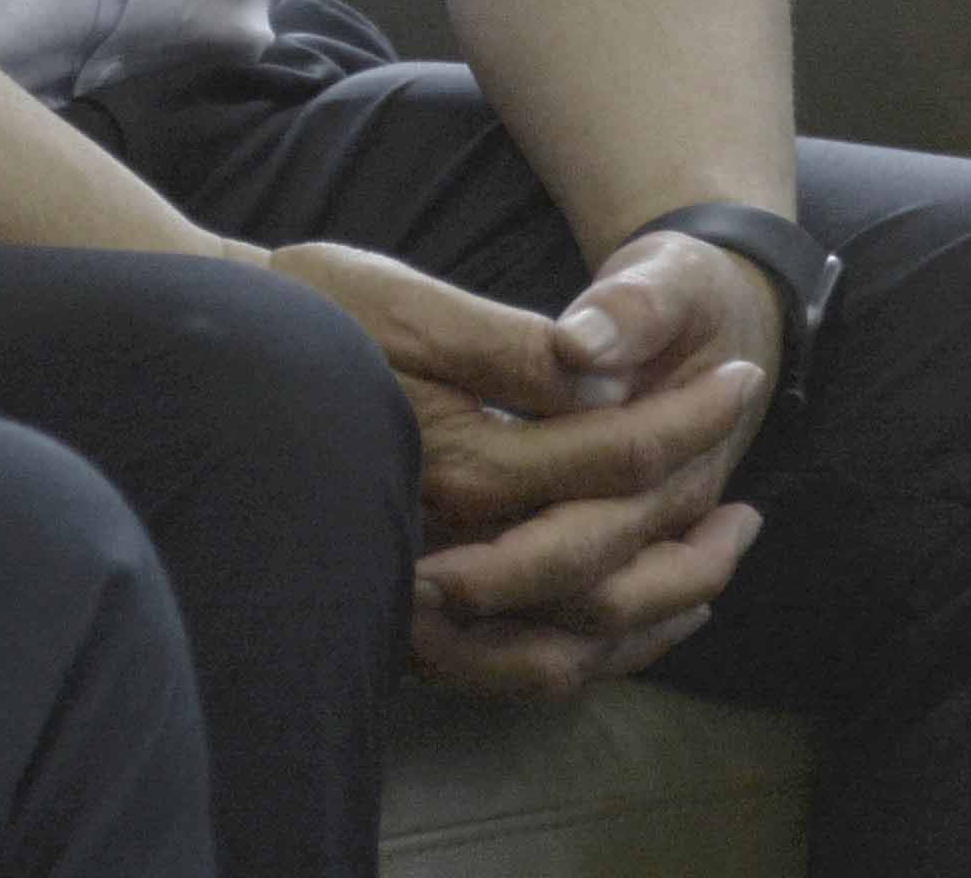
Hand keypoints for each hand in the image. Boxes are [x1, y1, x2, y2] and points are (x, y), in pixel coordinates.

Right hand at [257, 234, 771, 696]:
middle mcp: (438, 549)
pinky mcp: (408, 620)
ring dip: (654, 614)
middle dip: (692, 540)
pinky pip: (514, 668)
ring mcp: (417, 600)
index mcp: (454, 462)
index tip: (745, 375)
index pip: (609, 457)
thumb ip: (508, 346)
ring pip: (565, 646)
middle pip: (603, 571)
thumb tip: (600, 374)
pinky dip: (587, 653)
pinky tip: (629, 619)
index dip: (690, 415)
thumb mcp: (408, 301)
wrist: (215, 366)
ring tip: (715, 571)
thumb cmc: (313, 314)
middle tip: (754, 511)